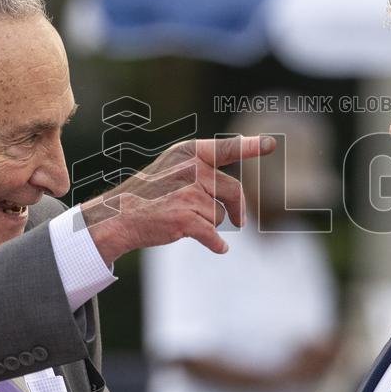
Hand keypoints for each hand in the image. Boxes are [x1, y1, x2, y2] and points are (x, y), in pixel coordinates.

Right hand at [81, 135, 275, 263]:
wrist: (119, 216)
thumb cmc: (151, 194)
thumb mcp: (174, 168)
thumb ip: (204, 171)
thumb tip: (238, 198)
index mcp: (190, 152)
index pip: (227, 148)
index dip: (251, 147)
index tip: (271, 144)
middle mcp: (191, 169)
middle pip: (233, 190)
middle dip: (237, 208)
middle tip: (240, 221)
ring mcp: (188, 193)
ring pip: (220, 215)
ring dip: (210, 223)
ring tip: (186, 220)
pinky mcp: (186, 218)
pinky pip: (213, 235)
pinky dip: (216, 244)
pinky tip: (219, 247)